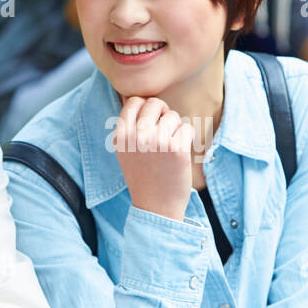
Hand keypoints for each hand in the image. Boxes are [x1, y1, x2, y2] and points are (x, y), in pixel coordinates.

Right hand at [112, 95, 192, 220]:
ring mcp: (157, 142)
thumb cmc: (144, 177)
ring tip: (170, 148)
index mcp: (121, 137)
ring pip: (173, 116)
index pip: (134, 101)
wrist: (156, 207)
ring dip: (175, 128)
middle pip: (155, 103)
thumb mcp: (126, 152)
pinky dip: (187, 138)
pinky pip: (187, 128)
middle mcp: (136, 137)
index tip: (152, 120)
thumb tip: (144, 101)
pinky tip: (179, 154)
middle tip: (165, 130)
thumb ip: (130, 128)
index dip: (146, 107)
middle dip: (163, 113)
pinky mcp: (176, 150)